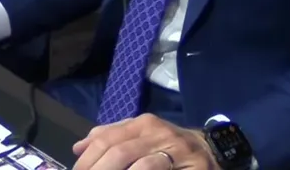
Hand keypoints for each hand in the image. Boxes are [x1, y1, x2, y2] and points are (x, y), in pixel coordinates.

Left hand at [72, 114, 215, 169]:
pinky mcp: (194, 168)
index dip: (88, 160)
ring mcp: (177, 151)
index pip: (108, 139)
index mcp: (144, 124)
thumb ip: (112, 137)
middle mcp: (160, 133)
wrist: (211, 151)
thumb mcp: (142, 137)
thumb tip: (78, 147)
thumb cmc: (170, 146)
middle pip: (121, 152)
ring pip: (143, 165)